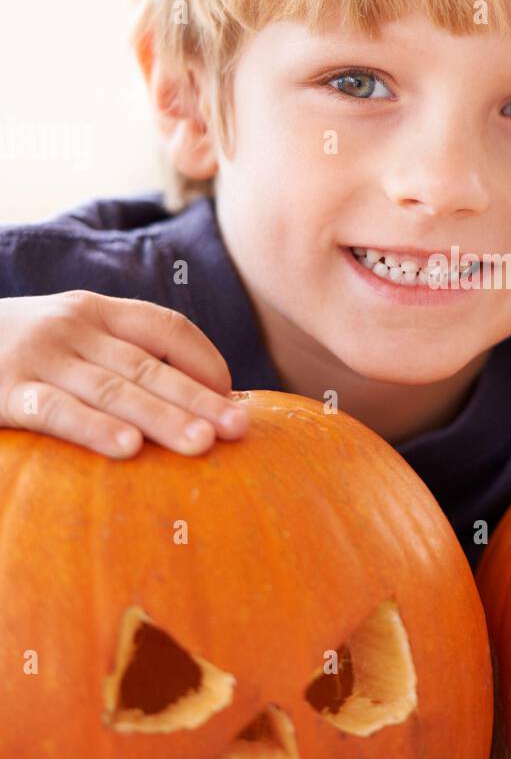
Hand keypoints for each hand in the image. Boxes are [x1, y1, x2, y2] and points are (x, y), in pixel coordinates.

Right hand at [0, 290, 248, 458]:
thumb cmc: (19, 353)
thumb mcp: (69, 339)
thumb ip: (119, 358)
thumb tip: (197, 403)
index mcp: (97, 310)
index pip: (167, 326)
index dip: (204, 361)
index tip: (233, 396)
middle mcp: (73, 326)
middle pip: (149, 365)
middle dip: (198, 399)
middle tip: (240, 429)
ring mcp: (38, 358)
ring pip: (112, 389)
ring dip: (161, 418)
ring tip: (202, 444)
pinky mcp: (5, 391)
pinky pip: (55, 411)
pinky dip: (93, 428)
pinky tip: (127, 448)